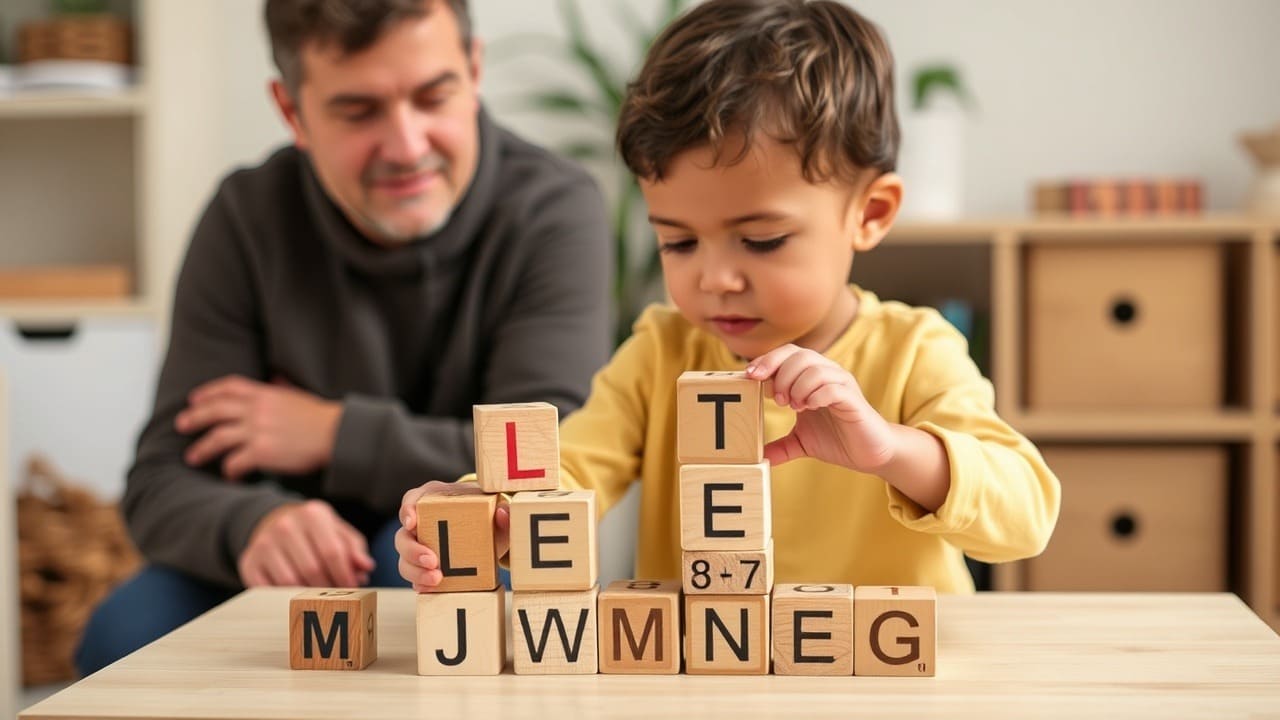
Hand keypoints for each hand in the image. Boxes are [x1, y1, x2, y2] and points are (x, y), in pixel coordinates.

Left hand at [175, 374, 342, 480]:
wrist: (336, 434)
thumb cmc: (320, 418)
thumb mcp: (297, 395)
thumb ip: (282, 387)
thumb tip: (276, 378)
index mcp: (265, 393)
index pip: (228, 387)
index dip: (207, 392)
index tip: (194, 399)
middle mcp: (257, 409)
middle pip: (215, 411)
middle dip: (194, 418)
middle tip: (181, 425)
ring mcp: (258, 430)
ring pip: (218, 438)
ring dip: (202, 448)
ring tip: (192, 457)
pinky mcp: (263, 452)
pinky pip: (235, 462)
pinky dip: (228, 470)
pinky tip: (227, 475)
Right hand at [238, 500, 374, 587]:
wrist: (272, 523)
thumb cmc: (314, 532)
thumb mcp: (337, 531)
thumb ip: (354, 549)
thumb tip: (366, 567)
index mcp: (312, 514)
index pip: (332, 552)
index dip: (345, 576)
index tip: (353, 589)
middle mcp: (285, 525)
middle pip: (312, 569)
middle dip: (328, 589)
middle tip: (338, 599)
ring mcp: (264, 543)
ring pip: (290, 582)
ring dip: (308, 596)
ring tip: (319, 598)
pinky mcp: (249, 561)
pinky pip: (270, 590)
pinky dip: (285, 598)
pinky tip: (297, 597)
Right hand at [394, 480, 510, 592]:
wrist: (488, 531)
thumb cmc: (485, 512)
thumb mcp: (495, 509)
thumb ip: (502, 510)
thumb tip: (503, 513)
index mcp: (434, 500)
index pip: (413, 499)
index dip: (407, 510)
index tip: (412, 522)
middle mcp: (421, 523)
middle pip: (403, 535)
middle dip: (413, 550)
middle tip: (432, 561)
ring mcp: (419, 546)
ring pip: (404, 559)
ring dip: (416, 571)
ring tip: (436, 580)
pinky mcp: (423, 566)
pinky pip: (414, 576)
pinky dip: (419, 583)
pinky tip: (429, 589)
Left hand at [747, 344, 897, 472]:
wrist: (869, 453)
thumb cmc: (837, 440)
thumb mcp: (801, 442)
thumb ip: (780, 446)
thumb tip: (759, 458)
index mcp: (813, 377)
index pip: (788, 353)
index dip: (767, 360)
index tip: (750, 376)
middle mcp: (829, 374)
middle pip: (800, 355)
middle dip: (781, 375)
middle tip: (778, 400)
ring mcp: (842, 385)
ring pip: (816, 368)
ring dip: (798, 386)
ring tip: (794, 406)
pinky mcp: (854, 401)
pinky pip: (834, 388)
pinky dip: (816, 396)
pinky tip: (810, 408)